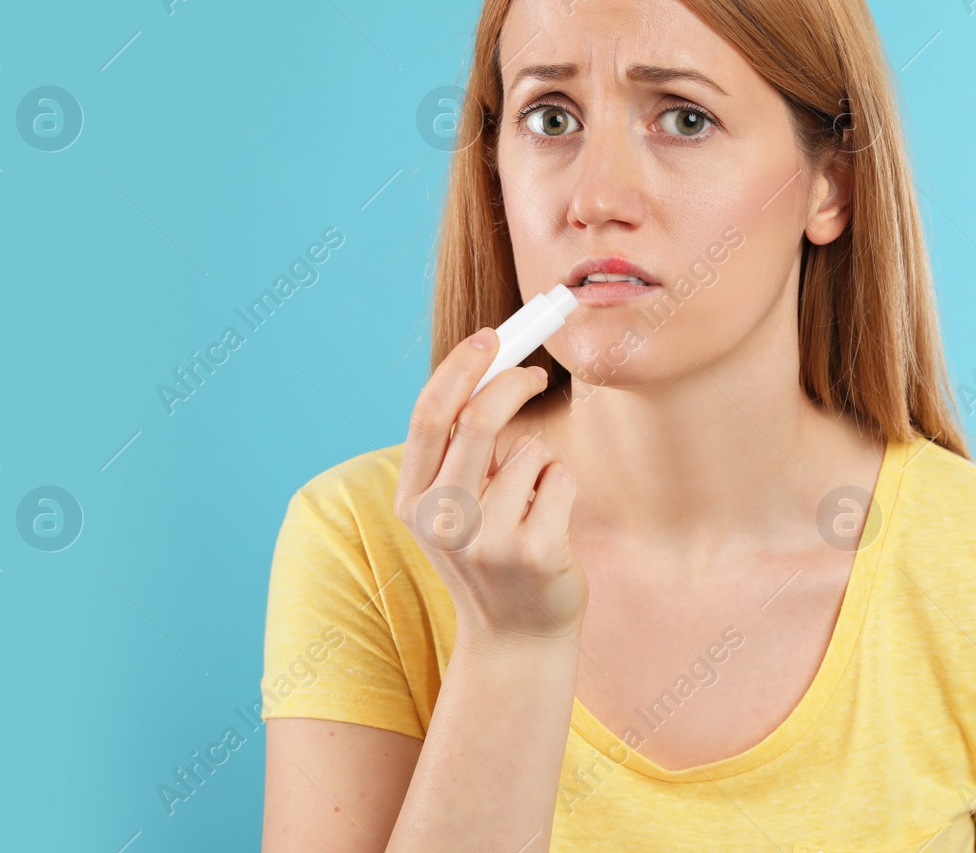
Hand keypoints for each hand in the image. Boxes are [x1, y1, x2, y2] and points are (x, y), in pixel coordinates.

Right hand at [394, 327, 587, 644]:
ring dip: (541, 459)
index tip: (491, 337)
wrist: (516, 638)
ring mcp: (487, 540)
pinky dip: (563, 485)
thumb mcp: (455, 506)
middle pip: (478, 419)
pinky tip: (552, 523)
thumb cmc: (492, 553)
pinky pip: (561, 477)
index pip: (428, 415)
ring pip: (530, 449)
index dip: (461, 367)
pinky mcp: (534, 552)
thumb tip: (491, 363)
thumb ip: (460, 448)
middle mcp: (442, 520)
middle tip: (537, 374)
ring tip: (533, 502)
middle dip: (514, 382)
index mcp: (412, 501)